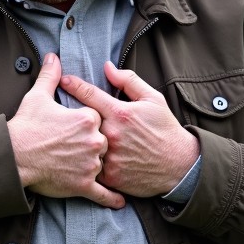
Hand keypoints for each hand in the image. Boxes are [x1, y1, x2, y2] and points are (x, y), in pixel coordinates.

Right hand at [7, 54, 125, 208]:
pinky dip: (112, 198)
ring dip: (98, 167)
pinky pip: (104, 193)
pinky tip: (120, 201)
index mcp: (89, 118)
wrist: (13, 156)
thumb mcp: (38, 96)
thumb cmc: (26, 126)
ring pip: (103, 164)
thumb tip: (53, 57)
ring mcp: (91, 164)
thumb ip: (50, 76)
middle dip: (93, 145)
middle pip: (103, 142)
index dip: (88, 125)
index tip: (75, 129)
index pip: (99, 120)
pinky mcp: (84, 185)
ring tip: (86, 168)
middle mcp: (95, 140)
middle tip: (75, 148)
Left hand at [60, 62, 199, 197]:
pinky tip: (87, 159)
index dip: (73, 85)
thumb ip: (128, 81)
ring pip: (83, 145)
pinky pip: (90, 167)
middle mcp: (112, 134)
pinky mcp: (110, 177)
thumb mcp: (153, 99)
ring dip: (79, 141)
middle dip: (74, 117)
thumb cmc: (165, 130)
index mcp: (121, 113)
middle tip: (67, 115)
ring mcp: (110, 157)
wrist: (180, 166)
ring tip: (74, 139)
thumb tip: (107, 67)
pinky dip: (88, 162)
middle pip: (81, 121)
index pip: (89, 95)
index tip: (63, 81)